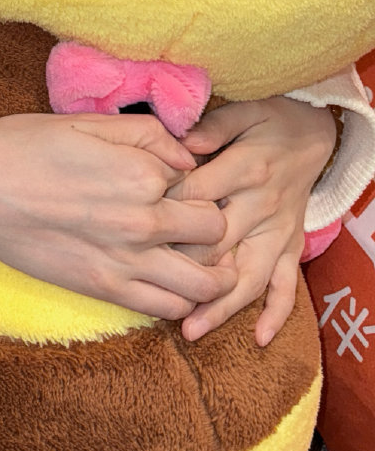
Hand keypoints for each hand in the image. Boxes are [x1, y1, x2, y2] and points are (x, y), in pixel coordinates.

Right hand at [0, 109, 233, 320]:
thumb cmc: (23, 146)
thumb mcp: (84, 121)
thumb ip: (144, 134)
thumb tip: (186, 152)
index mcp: (142, 171)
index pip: (204, 181)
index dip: (195, 180)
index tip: (179, 180)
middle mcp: (145, 220)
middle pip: (217, 231)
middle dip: (213, 223)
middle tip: (193, 218)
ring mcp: (127, 261)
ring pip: (206, 282)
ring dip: (210, 269)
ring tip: (194, 257)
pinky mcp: (106, 290)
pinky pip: (167, 308)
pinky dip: (180, 299)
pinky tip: (166, 280)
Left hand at [169, 97, 335, 344]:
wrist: (317, 133)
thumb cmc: (270, 119)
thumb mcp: (242, 111)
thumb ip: (211, 128)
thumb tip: (181, 145)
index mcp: (245, 170)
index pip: (198, 198)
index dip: (165, 213)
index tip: (133, 228)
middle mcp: (262, 206)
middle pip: (219, 245)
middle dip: (183, 270)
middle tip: (145, 291)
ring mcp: (278, 232)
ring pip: (250, 275)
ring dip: (221, 305)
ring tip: (192, 330)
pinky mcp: (292, 245)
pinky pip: (288, 285)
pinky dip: (277, 313)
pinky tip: (259, 338)